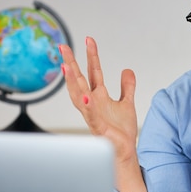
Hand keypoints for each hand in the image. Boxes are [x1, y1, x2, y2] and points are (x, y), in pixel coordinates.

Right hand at [59, 37, 138, 165]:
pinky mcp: (97, 127)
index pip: (93, 72)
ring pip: (79, 95)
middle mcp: (92, 103)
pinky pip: (90, 115)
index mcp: (99, 96)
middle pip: (80, 79)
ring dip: (72, 82)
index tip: (89, 39)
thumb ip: (127, 87)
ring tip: (67, 67)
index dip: (92, 56)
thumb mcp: (127, 103)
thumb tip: (127, 69)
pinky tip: (87, 97)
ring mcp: (92, 115)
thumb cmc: (122, 131)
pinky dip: (88, 106)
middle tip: (63, 46)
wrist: (124, 152)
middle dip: (72, 63)